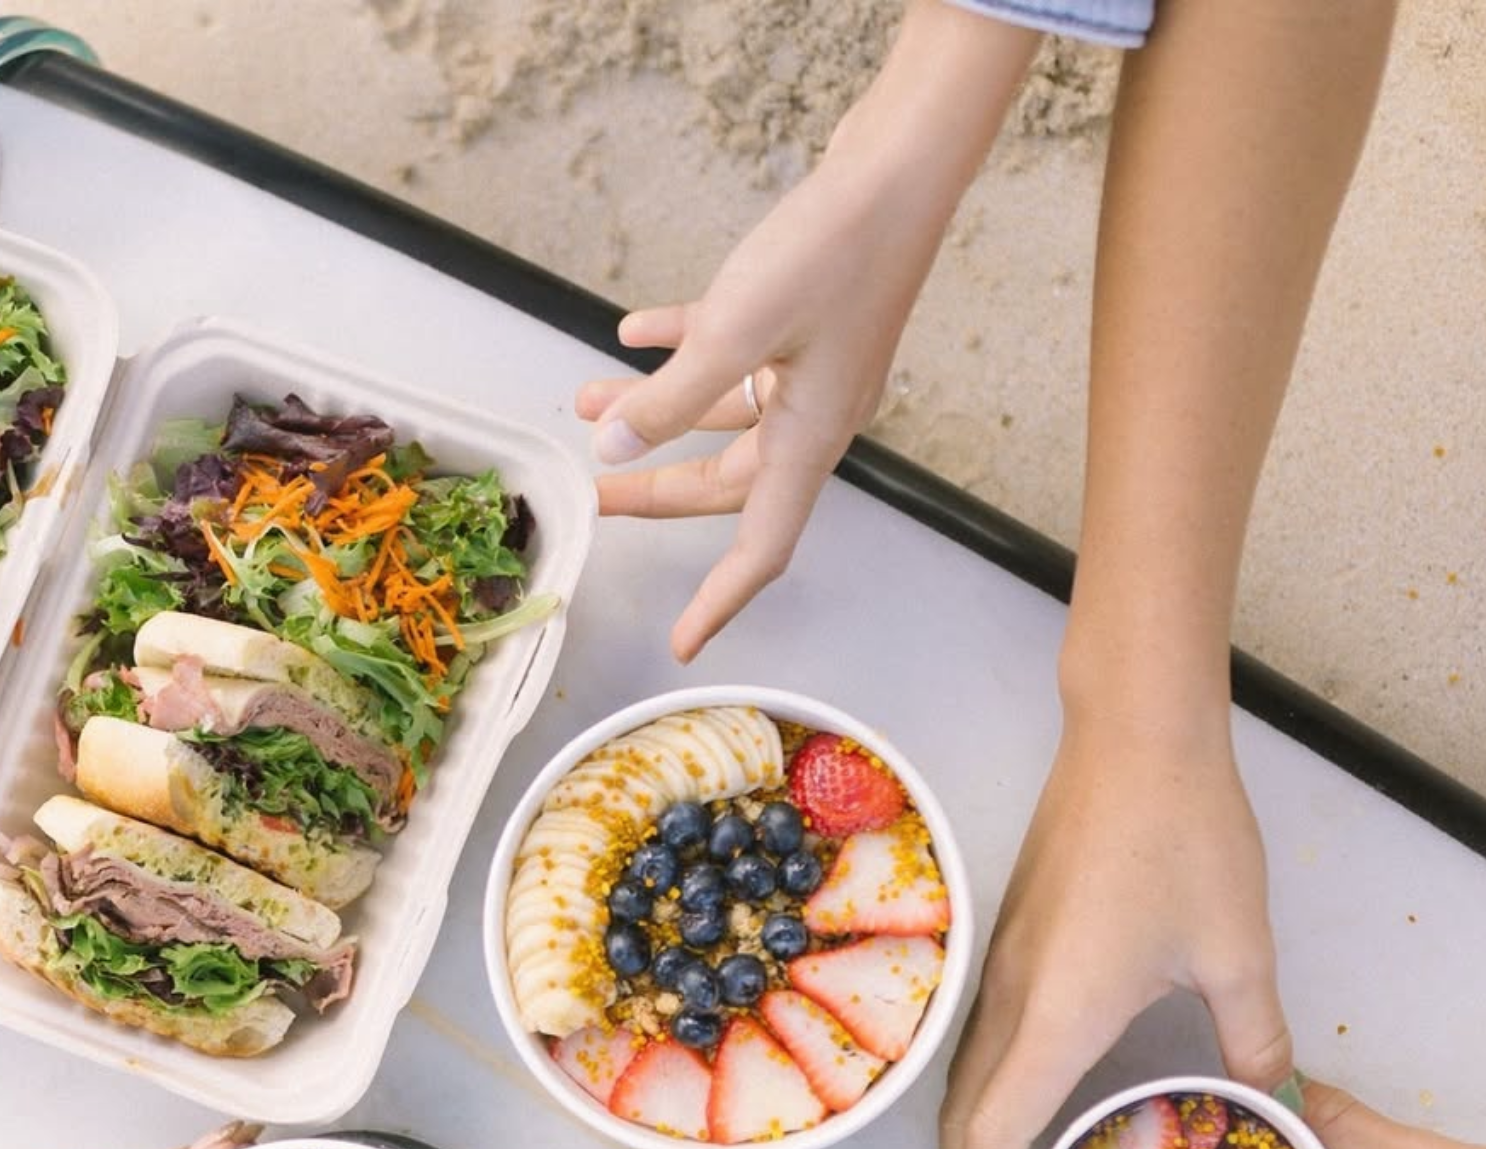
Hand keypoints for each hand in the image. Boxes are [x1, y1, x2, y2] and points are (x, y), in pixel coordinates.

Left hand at [573, 1, 1036, 661]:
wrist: (898, 168)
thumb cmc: (834, 249)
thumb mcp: (736, 330)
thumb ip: (670, 397)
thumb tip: (614, 448)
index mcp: (810, 438)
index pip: (762, 545)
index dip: (721, 600)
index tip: (684, 643)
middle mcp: (813, 415)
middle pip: (725, 481)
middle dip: (654, 486)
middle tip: (593, 491)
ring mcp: (810, 367)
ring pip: (719, 412)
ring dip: (653, 407)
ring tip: (586, 394)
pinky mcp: (802, 318)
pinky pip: (730, 351)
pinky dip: (681, 347)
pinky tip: (634, 331)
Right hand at [932, 712, 1291, 1148]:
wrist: (1136, 734)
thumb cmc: (1186, 837)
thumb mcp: (1237, 950)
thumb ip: (1254, 1038)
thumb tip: (1274, 1100)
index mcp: (1060, 1011)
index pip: (999, 1126)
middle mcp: (1015, 993)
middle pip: (966, 1107)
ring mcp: (1004, 959)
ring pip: (968, 1069)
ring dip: (965, 1132)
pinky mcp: (1012, 932)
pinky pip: (982, 1031)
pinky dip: (981, 1084)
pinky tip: (1008, 1094)